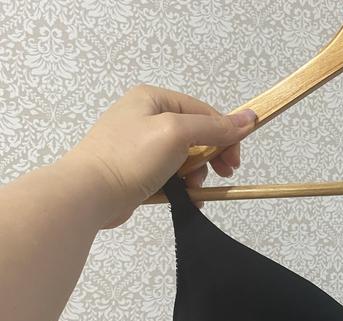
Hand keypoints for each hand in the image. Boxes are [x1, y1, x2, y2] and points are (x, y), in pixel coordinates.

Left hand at [62, 83, 257, 228]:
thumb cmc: (130, 157)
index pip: (203, 112)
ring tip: (194, 189)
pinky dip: (183, 186)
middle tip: (224, 174)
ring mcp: (140, 145)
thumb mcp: (177, 134)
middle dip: (211, 156)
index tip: (234, 161)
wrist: (89, 194)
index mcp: (153, 99)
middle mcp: (146, 117)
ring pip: (185, 157)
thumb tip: (251, 117)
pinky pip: (170, 174)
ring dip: (197, 174)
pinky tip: (188, 197)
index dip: (225, 134)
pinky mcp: (137, 170)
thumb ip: (215, 126)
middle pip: (196, 134)